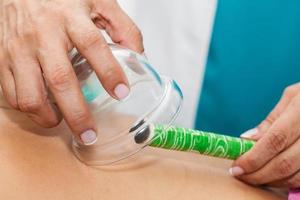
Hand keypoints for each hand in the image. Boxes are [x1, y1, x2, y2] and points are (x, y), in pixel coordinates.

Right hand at [0, 0, 142, 143]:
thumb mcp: (98, 2)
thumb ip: (123, 28)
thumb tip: (139, 58)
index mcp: (71, 17)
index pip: (93, 45)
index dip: (108, 72)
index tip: (121, 93)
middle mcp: (44, 34)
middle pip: (61, 80)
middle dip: (77, 114)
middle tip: (89, 134)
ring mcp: (20, 48)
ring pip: (30, 94)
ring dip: (48, 117)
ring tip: (62, 122)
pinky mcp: (3, 58)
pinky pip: (11, 93)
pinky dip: (28, 108)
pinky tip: (43, 108)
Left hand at [230, 83, 299, 188]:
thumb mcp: (292, 98)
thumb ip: (271, 120)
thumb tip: (247, 139)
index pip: (275, 140)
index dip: (254, 157)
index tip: (236, 166)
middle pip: (284, 163)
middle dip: (258, 174)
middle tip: (240, 174)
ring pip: (295, 176)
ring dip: (270, 180)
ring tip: (253, 176)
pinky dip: (286, 182)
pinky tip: (272, 176)